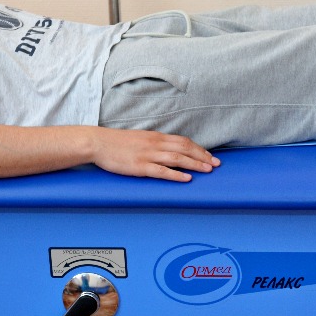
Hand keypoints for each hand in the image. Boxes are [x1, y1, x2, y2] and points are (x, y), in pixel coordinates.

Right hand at [87, 128, 219, 181]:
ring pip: (177, 158)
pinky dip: (176, 174)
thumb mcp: (140, 139)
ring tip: (208, 170)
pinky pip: (162, 171)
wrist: (98, 143)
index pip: (183, 141)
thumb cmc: (117, 142)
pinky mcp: (140, 166)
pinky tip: (187, 178)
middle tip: (216, 164)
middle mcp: (155, 144)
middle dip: (202, 156)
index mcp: (156, 137)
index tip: (210, 156)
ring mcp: (148, 155)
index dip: (199, 149)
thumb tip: (168, 149)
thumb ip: (154, 143)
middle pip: (185, 148)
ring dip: (195, 164)